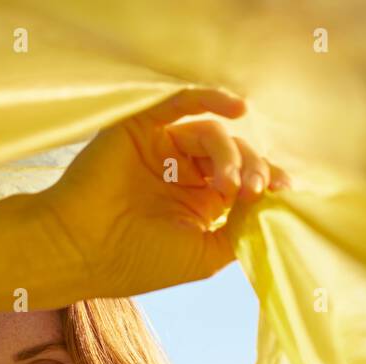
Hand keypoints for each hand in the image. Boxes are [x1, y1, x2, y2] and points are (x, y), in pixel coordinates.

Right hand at [37, 88, 290, 299]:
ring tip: (229, 183)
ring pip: (212, 135)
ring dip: (231, 155)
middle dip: (252, 170)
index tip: (283, 190)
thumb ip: (239, 231)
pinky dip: (211, 99)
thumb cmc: (136, 261)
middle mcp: (181, 175)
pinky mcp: (143, 129)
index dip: (266, 182)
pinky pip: (181, 103)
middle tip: (253, 190)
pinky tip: (237, 108)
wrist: (81, 251)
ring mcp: (162, 150)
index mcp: (196, 205)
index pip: (241, 183)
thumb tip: (267, 203)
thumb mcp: (204, 256)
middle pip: (233, 156)